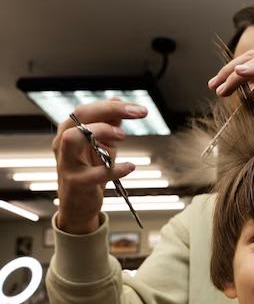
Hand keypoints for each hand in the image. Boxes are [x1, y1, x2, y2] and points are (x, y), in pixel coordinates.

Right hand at [52, 99, 146, 233]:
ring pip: (72, 138)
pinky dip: (115, 168)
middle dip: (109, 111)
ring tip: (122, 136)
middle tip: (135, 114)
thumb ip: (109, 124)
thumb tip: (117, 99)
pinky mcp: (76, 182)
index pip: (88, 110)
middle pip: (79, 117)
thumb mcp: (102, 145)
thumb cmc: (90, 171)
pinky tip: (130, 167)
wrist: (79, 204)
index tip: (140, 109)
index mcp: (70, 131)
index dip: (114, 106)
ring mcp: (67, 163)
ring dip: (100, 132)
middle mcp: (63, 143)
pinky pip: (94, 173)